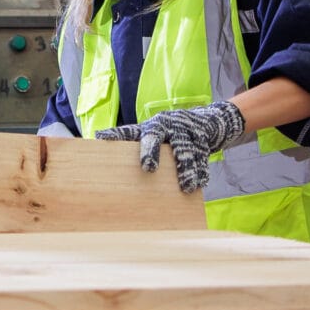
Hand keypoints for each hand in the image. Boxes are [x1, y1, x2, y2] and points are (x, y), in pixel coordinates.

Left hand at [97, 101, 248, 194]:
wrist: (208, 121)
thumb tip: (106, 152)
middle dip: (151, 150)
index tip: (101, 137)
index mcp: (150, 127)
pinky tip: (199, 183)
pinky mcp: (203, 139)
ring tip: (185, 187)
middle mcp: (165, 126)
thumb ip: (135, 145)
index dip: (115, 134)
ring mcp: (185, 131)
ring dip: (185, 169)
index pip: (129, 131)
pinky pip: (202, 156)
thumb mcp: (155, 136)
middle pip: (155, 135)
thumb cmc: (172, 135)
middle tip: (148, 168)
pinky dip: (201, 170)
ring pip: (183, 150)